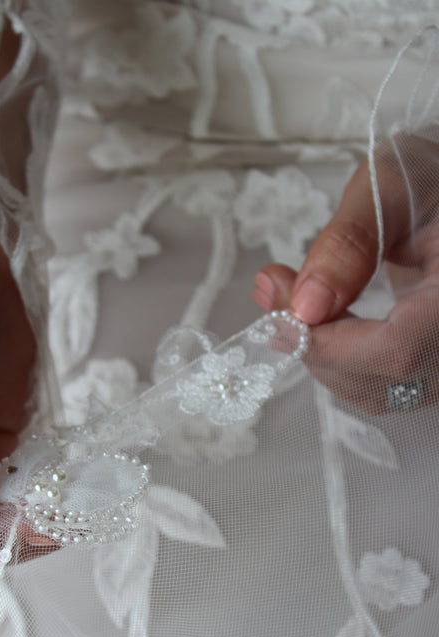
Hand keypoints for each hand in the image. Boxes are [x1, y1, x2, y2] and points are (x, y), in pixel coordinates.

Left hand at [252, 133, 438, 412]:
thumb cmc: (433, 181)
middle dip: (317, 347)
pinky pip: (386, 386)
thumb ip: (348, 244)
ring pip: (380, 393)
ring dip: (325, 355)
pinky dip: (344, 359)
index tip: (280, 312)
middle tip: (276, 291)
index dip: (331, 344)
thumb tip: (306, 307)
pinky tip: (324, 319)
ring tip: (292, 299)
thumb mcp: (391, 187)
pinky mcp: (433, 364)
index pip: (399, 349)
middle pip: (385, 382)